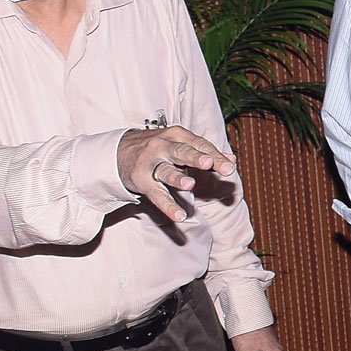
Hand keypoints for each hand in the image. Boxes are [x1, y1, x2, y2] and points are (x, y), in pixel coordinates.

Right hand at [118, 124, 234, 223]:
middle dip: (196, 158)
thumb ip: (206, 152)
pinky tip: (179, 215)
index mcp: (176, 135)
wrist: (119, 151)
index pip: (199, 144)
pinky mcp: (140, 180)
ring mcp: (150, 163)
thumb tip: (232, 160)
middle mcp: (162, 146)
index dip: (215, 155)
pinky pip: (156, 194)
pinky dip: (167, 206)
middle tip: (209, 163)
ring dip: (177, 178)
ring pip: (165, 171)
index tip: (230, 166)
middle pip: (181, 152)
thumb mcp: (181, 145)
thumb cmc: (159, 148)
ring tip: (190, 185)